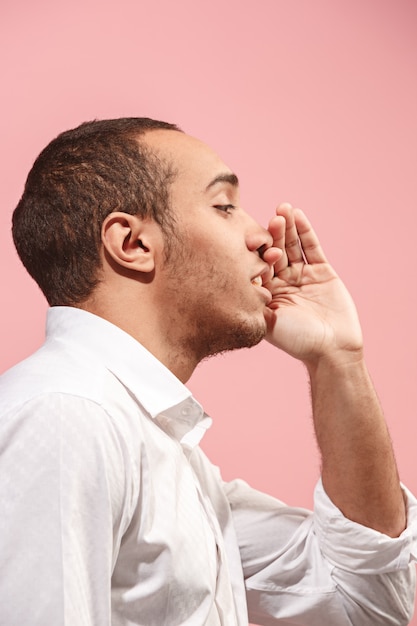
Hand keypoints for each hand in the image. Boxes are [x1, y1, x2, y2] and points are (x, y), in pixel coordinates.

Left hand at [264, 203, 362, 362]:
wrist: (332, 349)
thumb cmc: (298, 341)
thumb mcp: (268, 322)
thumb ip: (254, 302)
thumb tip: (232, 282)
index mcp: (265, 294)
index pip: (257, 266)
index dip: (255, 253)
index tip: (250, 239)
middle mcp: (281, 282)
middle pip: (274, 252)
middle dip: (272, 235)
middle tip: (270, 220)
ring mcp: (301, 275)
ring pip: (292, 246)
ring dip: (287, 228)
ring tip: (282, 209)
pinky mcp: (321, 272)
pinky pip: (311, 248)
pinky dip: (305, 232)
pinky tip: (298, 215)